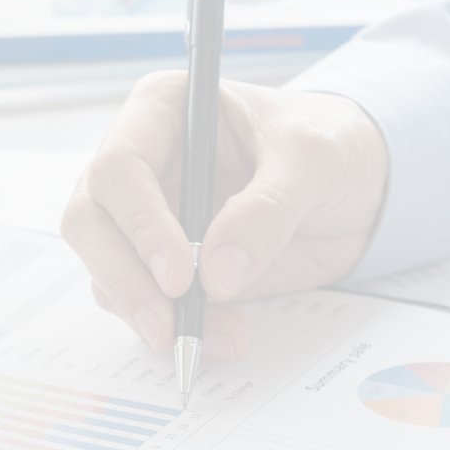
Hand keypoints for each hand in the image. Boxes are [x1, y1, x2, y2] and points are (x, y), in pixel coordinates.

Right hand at [62, 72, 388, 357]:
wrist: (359, 188)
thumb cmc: (330, 146)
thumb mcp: (313, 160)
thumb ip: (267, 209)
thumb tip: (216, 275)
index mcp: (163, 112)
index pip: (119, 167)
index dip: (140, 223)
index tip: (181, 275)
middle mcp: (142, 164)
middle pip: (90, 222)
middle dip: (124, 279)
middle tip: (167, 325)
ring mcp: (147, 219)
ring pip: (108, 271)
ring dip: (153, 315)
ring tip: (222, 338)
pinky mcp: (164, 267)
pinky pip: (145, 304)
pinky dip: (178, 329)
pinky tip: (225, 336)